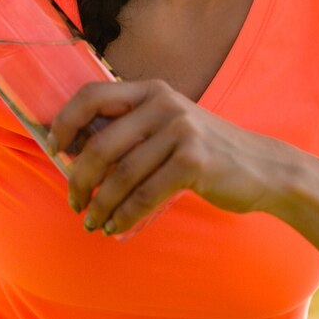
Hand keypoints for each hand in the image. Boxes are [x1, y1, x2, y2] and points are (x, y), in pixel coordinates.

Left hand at [48, 80, 290, 234]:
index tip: (53, 148)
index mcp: (150, 90)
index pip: (91, 94)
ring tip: (94, 223)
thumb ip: (130, 130)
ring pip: (121, 175)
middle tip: (73, 202)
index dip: (64, 121)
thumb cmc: (206, 152)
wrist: (264, 168)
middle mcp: (163, 103)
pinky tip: (118, 229)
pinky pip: (146, 194)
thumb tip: (75, 153)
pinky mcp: (194, 160)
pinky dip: (126, 216)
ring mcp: (180, 130)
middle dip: (79, 179)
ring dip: (101, 205)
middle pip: (100, 143)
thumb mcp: (169, 126)